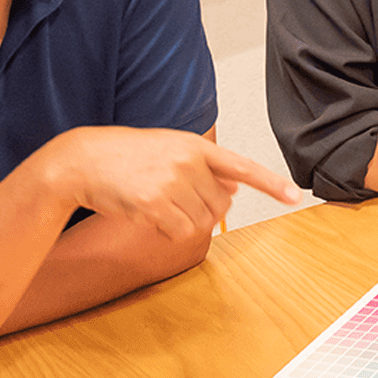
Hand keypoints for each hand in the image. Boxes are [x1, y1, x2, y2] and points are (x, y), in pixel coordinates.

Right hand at [54, 127, 300, 243]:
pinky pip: (180, 231)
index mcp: (195, 146)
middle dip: (205, 208)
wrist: (83, 161)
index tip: (294, 195)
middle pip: (221, 204)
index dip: (270, 182)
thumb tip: (234, 189)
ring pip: (202, 221)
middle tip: (175, 199)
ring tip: (159, 203)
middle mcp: (187, 162)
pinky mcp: (153, 204)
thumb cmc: (126, 155)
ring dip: (184, 221)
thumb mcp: (169, 149)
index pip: (241, 166)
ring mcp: (171, 183)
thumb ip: (203, 166)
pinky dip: (169, 231)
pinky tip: (150, 216)